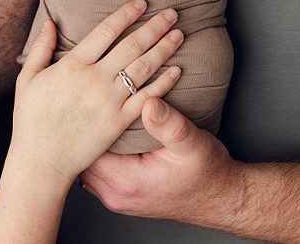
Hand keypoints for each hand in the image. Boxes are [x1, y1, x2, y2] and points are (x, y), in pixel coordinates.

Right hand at [10, 0, 184, 183]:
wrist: (41, 162)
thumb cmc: (30, 121)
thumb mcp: (28, 79)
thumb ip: (41, 48)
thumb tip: (50, 21)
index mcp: (72, 65)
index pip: (106, 30)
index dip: (127, 14)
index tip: (142, 2)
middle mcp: (94, 79)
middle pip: (132, 45)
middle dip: (155, 26)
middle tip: (172, 12)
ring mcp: (108, 101)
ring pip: (143, 68)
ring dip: (164, 48)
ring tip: (179, 34)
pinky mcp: (118, 122)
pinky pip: (147, 98)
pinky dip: (164, 83)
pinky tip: (177, 70)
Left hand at [79, 98, 239, 221]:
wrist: (221, 199)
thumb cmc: (207, 173)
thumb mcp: (192, 142)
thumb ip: (169, 124)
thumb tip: (149, 102)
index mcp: (126, 181)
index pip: (86, 150)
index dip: (83, 123)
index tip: (84, 100)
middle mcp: (116, 194)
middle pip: (80, 160)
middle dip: (80, 132)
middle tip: (79, 103)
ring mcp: (117, 197)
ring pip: (85, 168)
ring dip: (86, 145)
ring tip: (85, 117)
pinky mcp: (122, 194)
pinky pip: (97, 173)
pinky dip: (96, 155)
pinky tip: (100, 136)